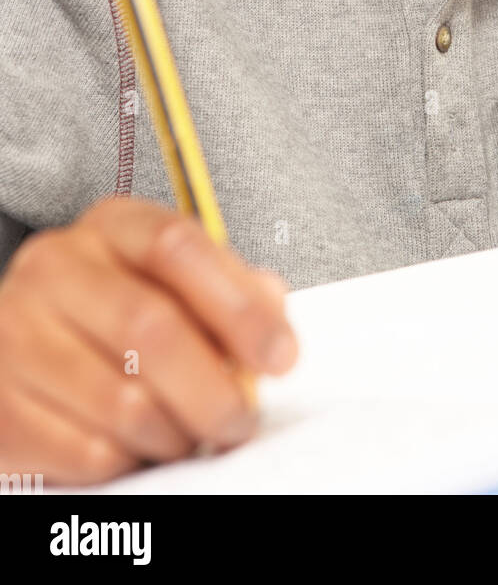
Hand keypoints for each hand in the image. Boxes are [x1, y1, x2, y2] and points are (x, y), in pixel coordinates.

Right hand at [0, 196, 297, 483]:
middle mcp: (55, 267)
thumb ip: (234, 292)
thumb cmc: (120, 311)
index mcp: (111, 226)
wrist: (29, 346)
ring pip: (122, 402)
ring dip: (174, 433)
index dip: (238, 305)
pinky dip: (128, 461)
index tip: (280, 356)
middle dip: (213, 389)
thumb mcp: (177, 282)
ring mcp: (15, 332)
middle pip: (150, 328)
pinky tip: (135, 446)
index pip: (176, 245)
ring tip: (186, 433)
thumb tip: (273, 324)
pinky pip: (87, 453)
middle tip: (241, 419)